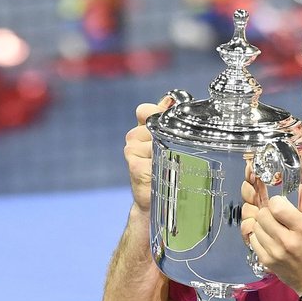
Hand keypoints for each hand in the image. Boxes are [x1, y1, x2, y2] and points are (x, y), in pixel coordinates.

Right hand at [124, 95, 172, 215]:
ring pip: (156, 140)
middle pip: (152, 124)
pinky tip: (161, 172)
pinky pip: (154, 155)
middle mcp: (133, 137)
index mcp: (142, 129)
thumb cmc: (167, 171)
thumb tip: (169, 99)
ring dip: (167, 151)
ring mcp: (131, 151)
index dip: (156, 112)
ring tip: (167, 165)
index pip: (144, 110)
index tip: (166, 123)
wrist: (156, 201)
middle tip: (169, 152)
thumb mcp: (169, 141)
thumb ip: (167, 119)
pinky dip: (162, 163)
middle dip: (165, 136)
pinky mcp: (135, 165)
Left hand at [240, 174, 301, 296]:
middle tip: (276, 217)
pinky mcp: (266, 261)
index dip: (276, 203)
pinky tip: (269, 239)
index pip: (276, 206)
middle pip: (262, 215)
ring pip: (255, 227)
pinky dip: (259, 237)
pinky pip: (253, 240)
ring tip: (273, 229)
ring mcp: (274, 252)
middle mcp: (287, 240)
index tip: (281, 206)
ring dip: (262, 225)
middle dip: (268, 212)